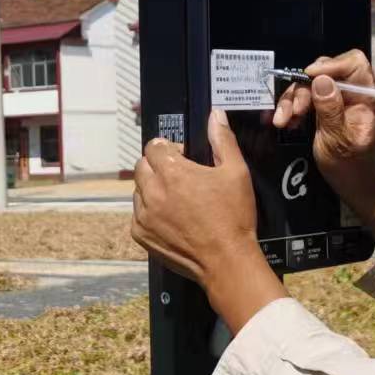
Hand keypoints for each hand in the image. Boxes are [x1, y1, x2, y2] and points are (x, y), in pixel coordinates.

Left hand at [131, 110, 284, 332]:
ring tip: (175, 200)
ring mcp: (143, 215)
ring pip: (138, 190)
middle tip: (178, 177)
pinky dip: (149, 212)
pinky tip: (170, 218)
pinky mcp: (141, 235)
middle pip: (141, 166)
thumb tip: (215, 114)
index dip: (168, 148)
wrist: (226, 260)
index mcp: (172, 171)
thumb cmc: (234, 216)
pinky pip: (138, 215)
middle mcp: (152, 191)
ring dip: (152, 189)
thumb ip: (222, 140)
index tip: (183, 157)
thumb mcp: (236, 172)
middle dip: (156, 165)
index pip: (154, 146)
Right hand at [271, 50, 374, 214]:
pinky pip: (303, 98)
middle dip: (304, 88)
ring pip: (309, 85)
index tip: (309, 77)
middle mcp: (350, 93)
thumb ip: (330, 110)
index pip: (354, 64)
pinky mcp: (321, 107)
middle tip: (295, 111)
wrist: (349, 183)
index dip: (332, 64)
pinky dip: (290, 108)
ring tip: (282, 122)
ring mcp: (335, 99)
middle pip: (325, 71)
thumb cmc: (350, 165)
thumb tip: (321, 79)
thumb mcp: (338, 140)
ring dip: (291, 100)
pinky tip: (283, 122)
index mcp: (365, 97)